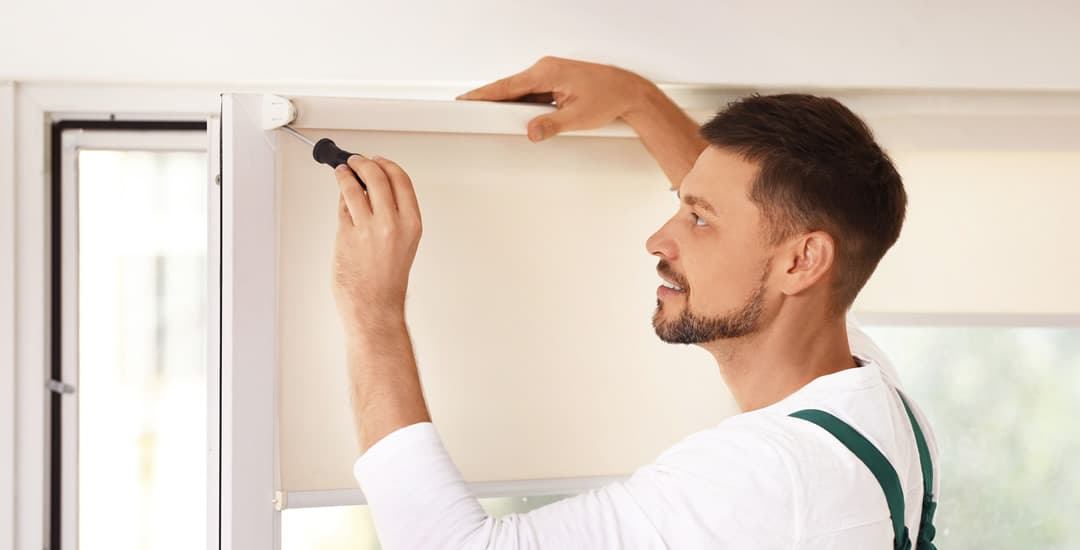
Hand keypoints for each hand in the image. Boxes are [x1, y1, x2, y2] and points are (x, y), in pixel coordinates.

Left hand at [331, 156, 421, 329]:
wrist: (375, 306)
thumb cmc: (388, 282)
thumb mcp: (403, 243)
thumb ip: (393, 216)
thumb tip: (374, 191)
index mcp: (412, 223)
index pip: (401, 180)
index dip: (387, 165)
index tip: (378, 160)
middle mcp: (392, 223)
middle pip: (378, 176)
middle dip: (364, 163)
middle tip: (356, 160)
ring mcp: (368, 228)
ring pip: (355, 186)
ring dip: (346, 174)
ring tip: (343, 171)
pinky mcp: (347, 234)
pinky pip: (343, 206)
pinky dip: (341, 197)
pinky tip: (341, 195)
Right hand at [457, 56, 655, 141]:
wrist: (628, 92)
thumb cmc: (610, 97)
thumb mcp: (578, 117)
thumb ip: (551, 125)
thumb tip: (531, 132)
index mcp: (547, 72)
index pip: (507, 86)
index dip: (484, 94)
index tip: (466, 100)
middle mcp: (546, 69)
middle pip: (510, 87)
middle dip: (492, 101)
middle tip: (471, 111)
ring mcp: (550, 74)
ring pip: (520, 91)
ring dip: (510, 104)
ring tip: (495, 119)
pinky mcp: (554, 81)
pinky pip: (532, 92)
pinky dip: (524, 103)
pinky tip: (522, 116)